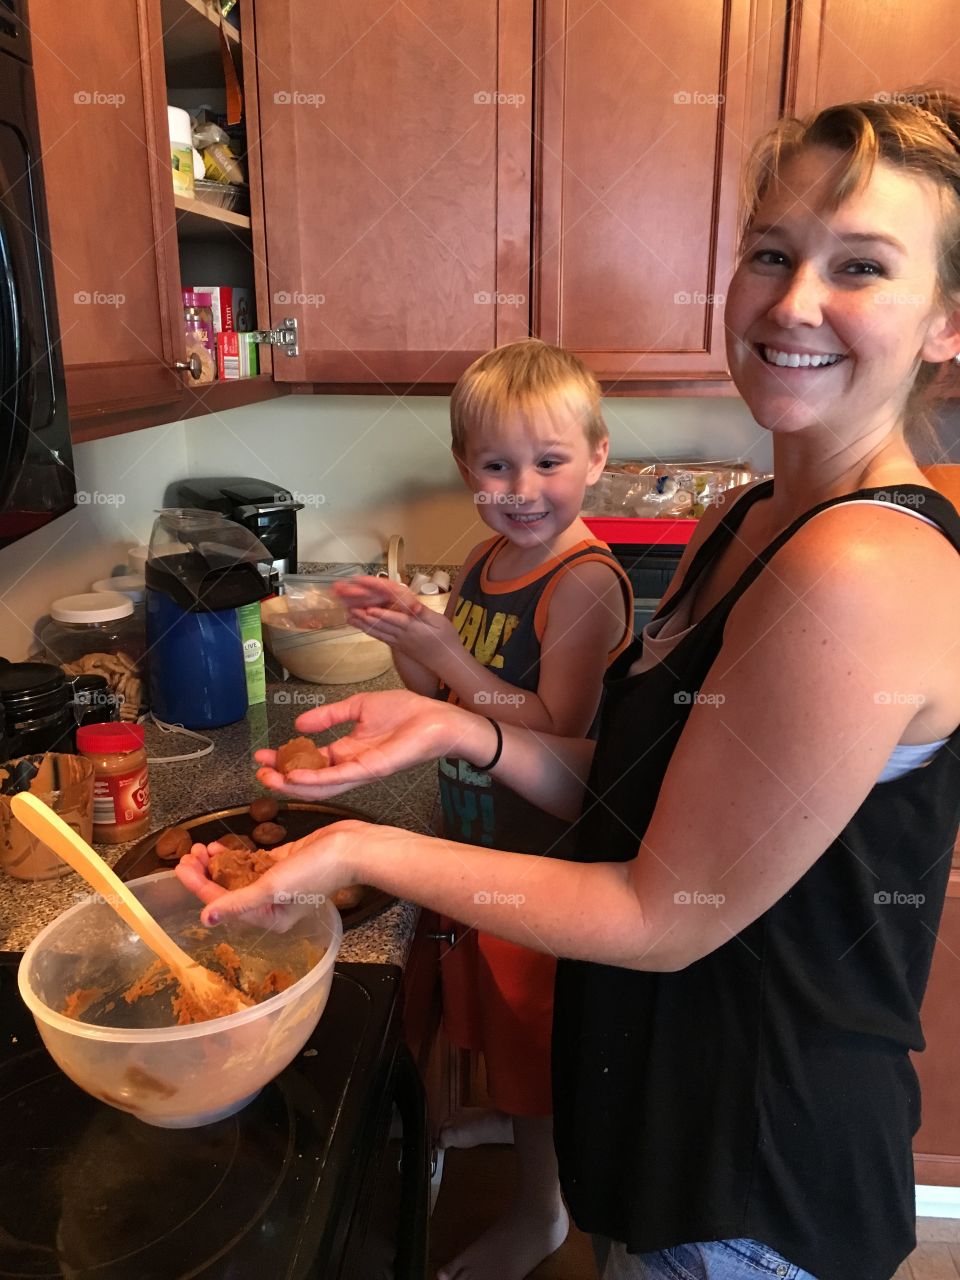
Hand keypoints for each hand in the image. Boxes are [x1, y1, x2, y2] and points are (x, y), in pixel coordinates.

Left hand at [176, 819, 390, 929]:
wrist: (351, 848)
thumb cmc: (315, 872)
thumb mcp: (272, 888)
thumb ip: (238, 902)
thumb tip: (205, 919)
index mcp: (268, 918)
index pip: (223, 902)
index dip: (199, 885)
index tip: (181, 866)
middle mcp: (270, 904)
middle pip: (228, 890)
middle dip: (205, 874)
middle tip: (188, 854)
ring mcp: (277, 883)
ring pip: (238, 875)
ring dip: (218, 863)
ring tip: (201, 848)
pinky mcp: (284, 863)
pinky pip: (254, 862)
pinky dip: (237, 855)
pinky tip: (222, 847)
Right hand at [252, 688, 479, 799]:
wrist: (436, 718)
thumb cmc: (405, 711)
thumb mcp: (358, 707)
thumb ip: (329, 716)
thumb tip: (299, 724)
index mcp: (347, 751)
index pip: (310, 761)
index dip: (285, 760)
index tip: (261, 755)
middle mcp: (350, 766)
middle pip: (310, 779)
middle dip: (282, 777)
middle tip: (258, 772)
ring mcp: (360, 771)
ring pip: (321, 785)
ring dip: (292, 784)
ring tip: (269, 778)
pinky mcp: (372, 770)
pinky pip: (339, 779)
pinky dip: (316, 780)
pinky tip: (295, 778)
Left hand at [336, 576, 454, 664]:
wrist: (446, 661)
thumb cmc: (446, 639)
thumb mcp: (440, 622)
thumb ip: (424, 613)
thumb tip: (413, 605)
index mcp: (414, 628)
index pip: (396, 620)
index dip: (383, 615)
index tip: (370, 609)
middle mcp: (403, 636)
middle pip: (382, 625)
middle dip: (365, 617)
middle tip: (350, 609)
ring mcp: (398, 642)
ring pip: (378, 632)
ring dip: (363, 624)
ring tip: (349, 616)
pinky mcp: (397, 645)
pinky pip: (381, 637)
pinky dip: (369, 630)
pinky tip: (360, 625)